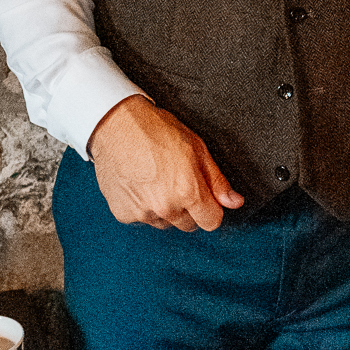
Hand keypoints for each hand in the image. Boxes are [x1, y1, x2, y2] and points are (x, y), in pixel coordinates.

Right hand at [86, 95, 244, 230]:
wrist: (115, 125)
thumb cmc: (155, 130)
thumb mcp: (196, 148)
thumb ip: (216, 180)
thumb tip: (235, 202)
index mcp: (188, 192)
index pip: (211, 222)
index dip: (210, 208)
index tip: (204, 197)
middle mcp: (166, 208)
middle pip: (188, 225)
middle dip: (188, 209)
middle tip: (176, 181)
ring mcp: (142, 213)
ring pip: (164, 223)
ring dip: (164, 209)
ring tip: (155, 180)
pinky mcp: (124, 213)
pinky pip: (141, 218)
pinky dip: (142, 206)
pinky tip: (139, 183)